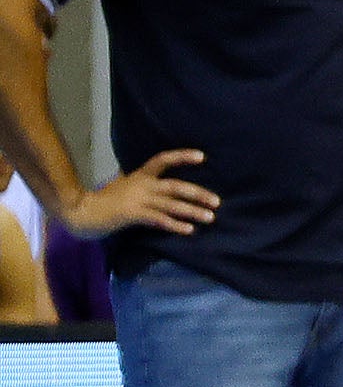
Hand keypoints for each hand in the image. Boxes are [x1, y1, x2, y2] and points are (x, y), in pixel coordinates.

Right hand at [61, 149, 215, 238]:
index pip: (162, 160)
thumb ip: (138, 181)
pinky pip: (159, 220)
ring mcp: (137, 199)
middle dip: (198, 194)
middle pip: (175, 186)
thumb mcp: (122, 185)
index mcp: (139, 175)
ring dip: (192, 211)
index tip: (202, 157)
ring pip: (171, 205)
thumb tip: (152, 178)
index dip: (182, 157)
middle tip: (217, 201)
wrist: (81, 212)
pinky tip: (189, 230)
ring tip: (210, 217)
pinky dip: (175, 225)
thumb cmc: (103, 200)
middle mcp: (141, 185)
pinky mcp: (132, 214)